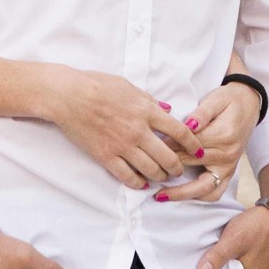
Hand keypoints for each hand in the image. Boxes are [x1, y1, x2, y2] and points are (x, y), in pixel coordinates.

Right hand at [45, 68, 196, 189]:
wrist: (69, 95)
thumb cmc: (98, 85)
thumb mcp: (129, 86)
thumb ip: (150, 100)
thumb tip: (168, 109)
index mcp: (146, 111)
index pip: (179, 131)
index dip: (193, 144)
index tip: (198, 151)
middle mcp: (138, 131)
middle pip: (168, 156)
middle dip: (178, 167)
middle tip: (179, 170)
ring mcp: (122, 146)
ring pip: (150, 169)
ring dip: (160, 176)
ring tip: (162, 177)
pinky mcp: (106, 156)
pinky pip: (127, 176)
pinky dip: (137, 183)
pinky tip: (141, 183)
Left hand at [153, 82, 261, 202]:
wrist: (249, 105)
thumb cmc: (229, 100)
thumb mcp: (215, 99)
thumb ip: (201, 113)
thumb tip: (188, 126)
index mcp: (223, 136)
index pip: (189, 145)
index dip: (168, 146)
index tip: (151, 147)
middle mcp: (227, 155)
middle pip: (191, 166)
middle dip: (168, 169)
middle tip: (148, 172)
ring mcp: (229, 167)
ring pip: (204, 189)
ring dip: (183, 194)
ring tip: (162, 195)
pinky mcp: (229, 173)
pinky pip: (215, 192)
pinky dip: (197, 196)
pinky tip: (179, 195)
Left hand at [196, 205, 268, 268]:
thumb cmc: (259, 227)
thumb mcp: (235, 239)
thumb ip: (218, 257)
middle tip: (190, 268)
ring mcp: (254, 268)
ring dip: (218, 265)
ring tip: (199, 259)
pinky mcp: (252, 257)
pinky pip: (234, 261)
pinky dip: (225, 257)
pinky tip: (213, 250)